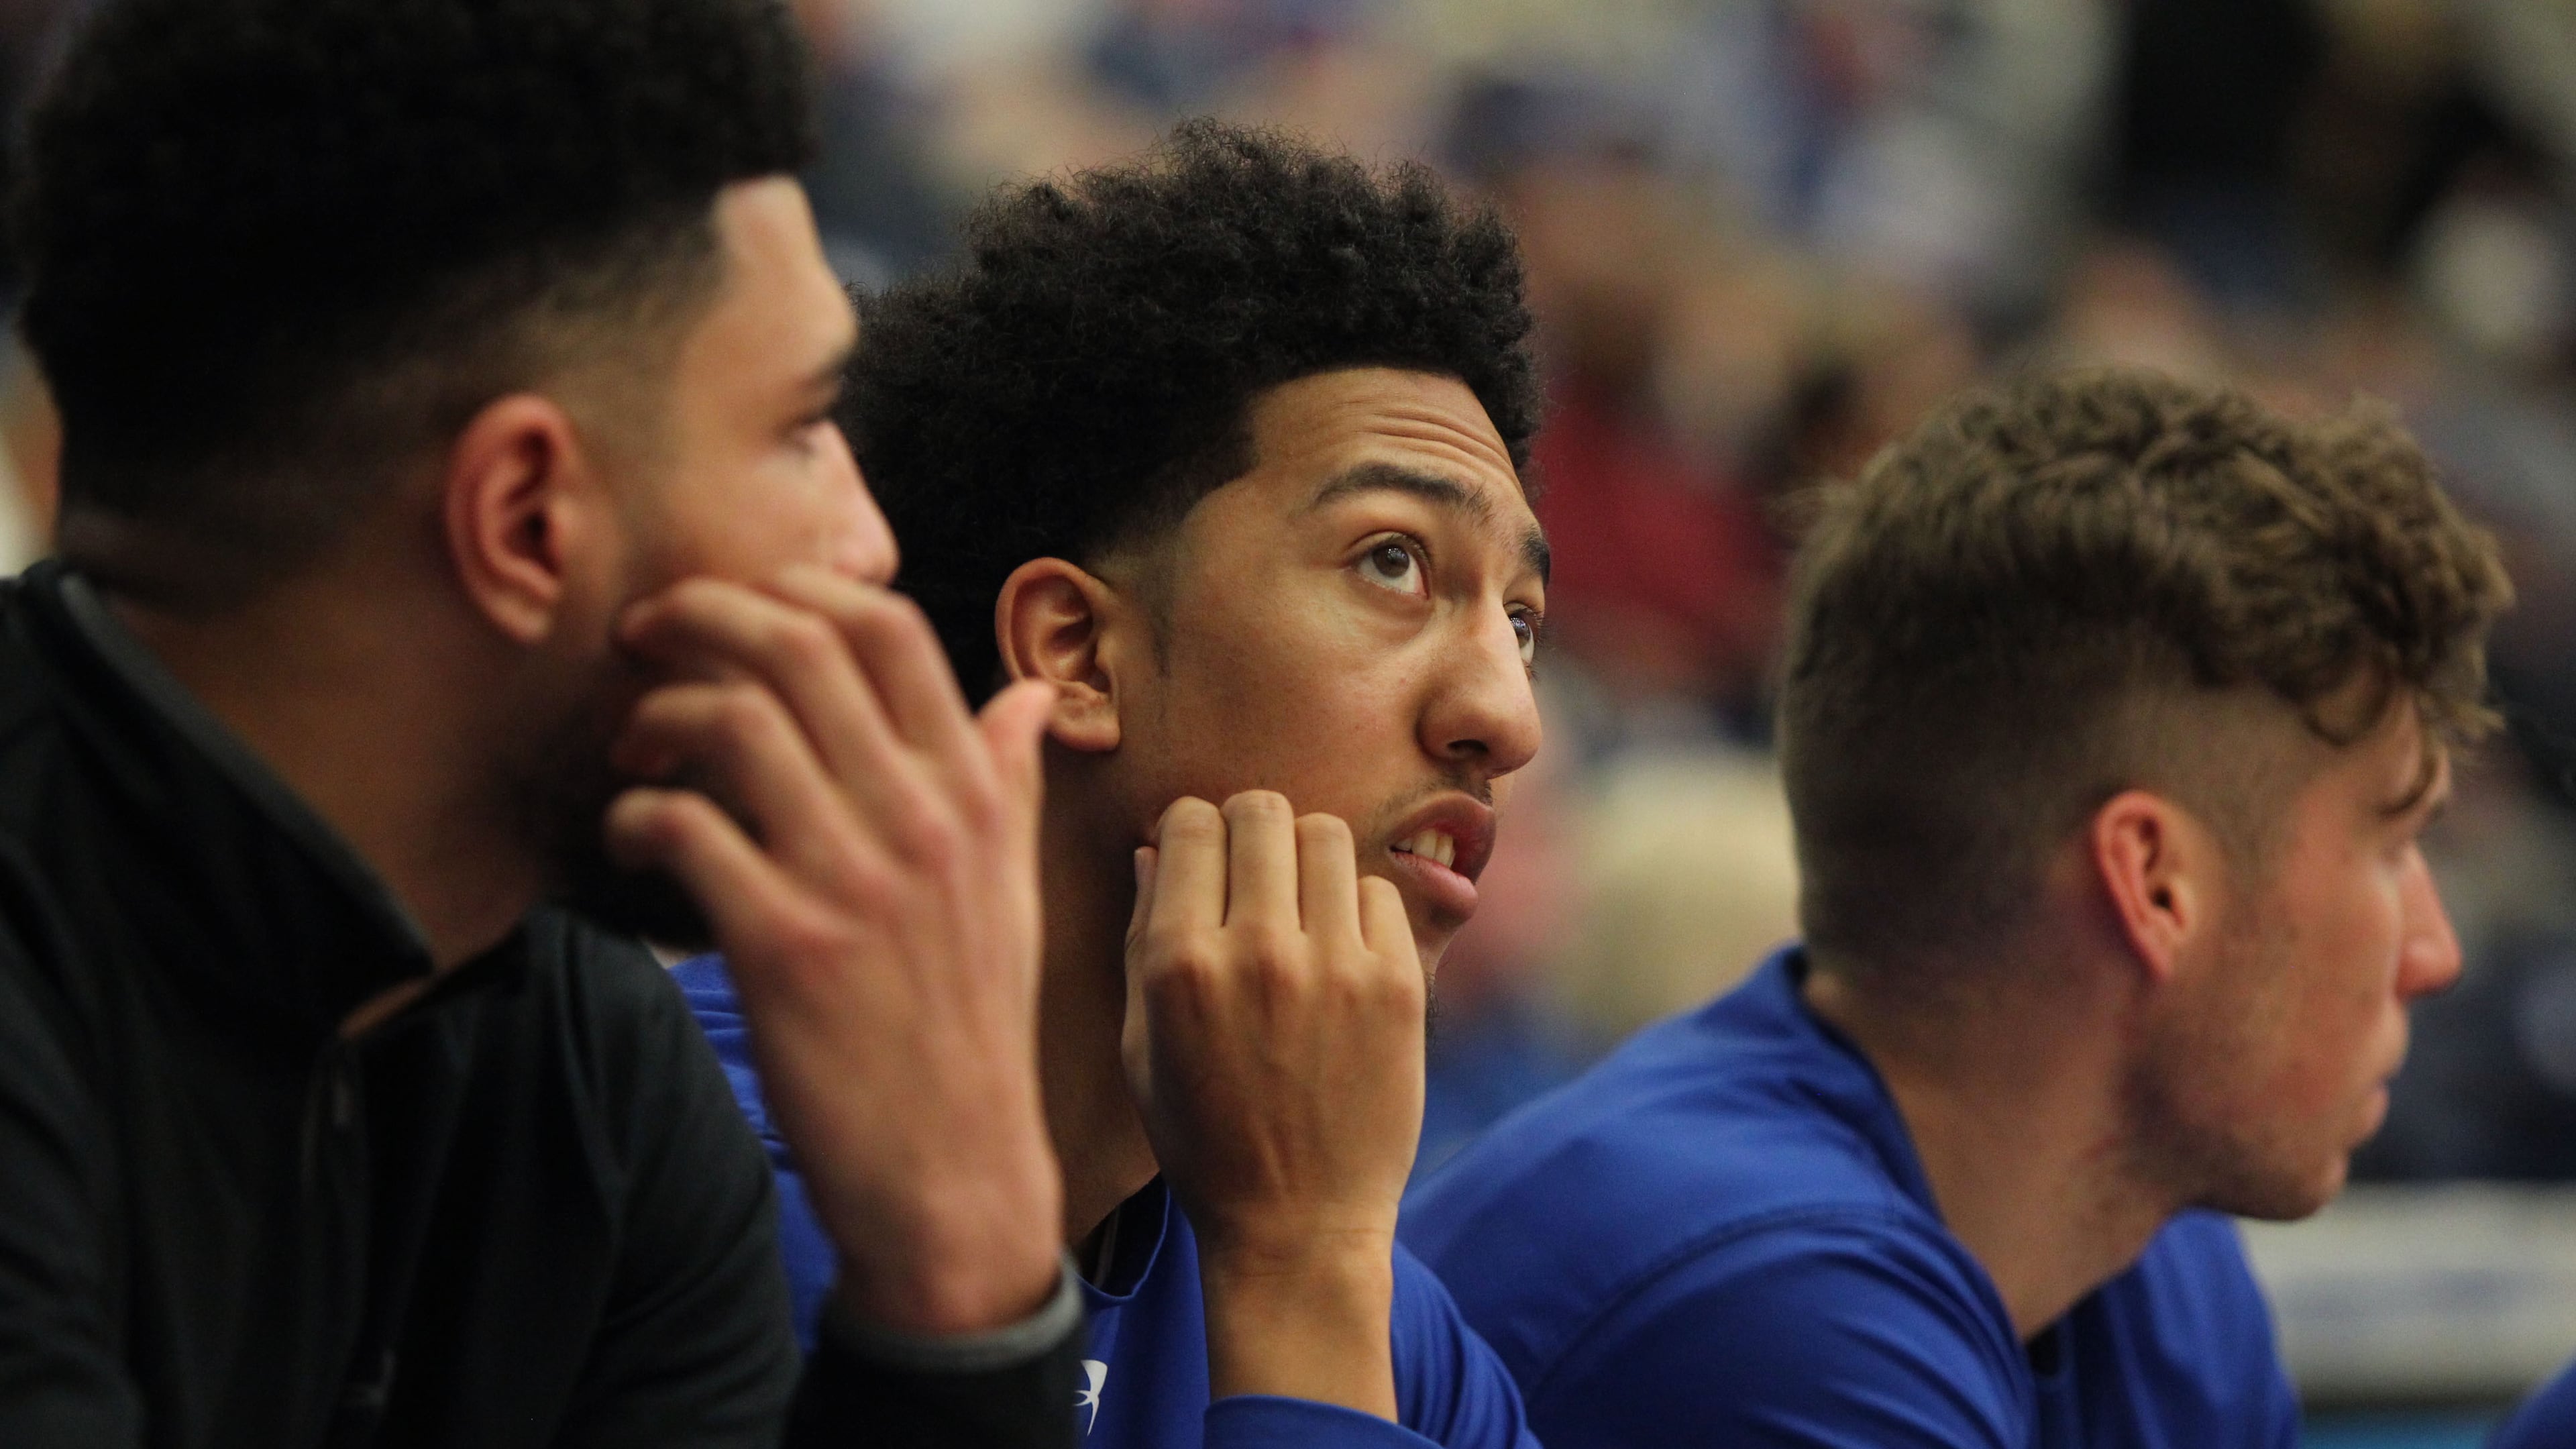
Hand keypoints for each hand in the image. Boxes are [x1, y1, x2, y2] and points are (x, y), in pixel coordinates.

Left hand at [604, 566, 1062, 1335]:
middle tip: (644, 634)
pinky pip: (686, 831)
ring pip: (734, 722)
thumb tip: (1026, 695)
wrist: (953, 1175)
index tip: (742, 602)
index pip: (890, 629)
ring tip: (634, 744)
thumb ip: (1009, 783)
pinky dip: (637, 814)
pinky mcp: (784, 949)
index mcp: (974, 796)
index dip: (798, 587)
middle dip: (699, 615)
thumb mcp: (1013, 893)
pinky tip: (633, 836)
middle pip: (797, 648)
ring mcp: (853, 882)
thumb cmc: (971, 1028)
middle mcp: (921, 821)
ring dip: (660, 714)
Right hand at [1122, 791, 1424, 1418]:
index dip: (1193, 832)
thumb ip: (1143, 938)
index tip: (1202, 861)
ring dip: (1307, 861)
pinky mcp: (1399, 986)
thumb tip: (1155, 849)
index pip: (1190, 823)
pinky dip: (1358, 912)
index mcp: (1179, 964)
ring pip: (1326, 835)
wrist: (1297, 1224)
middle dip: (1251, 831)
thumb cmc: (1205, 1138)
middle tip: (1253, 877)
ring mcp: (1336, 966)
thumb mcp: (1143, 1045)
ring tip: (1301, 910)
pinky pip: (1379, 892)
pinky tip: (1341, 957)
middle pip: (1262, 810)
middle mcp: (1257, 951)